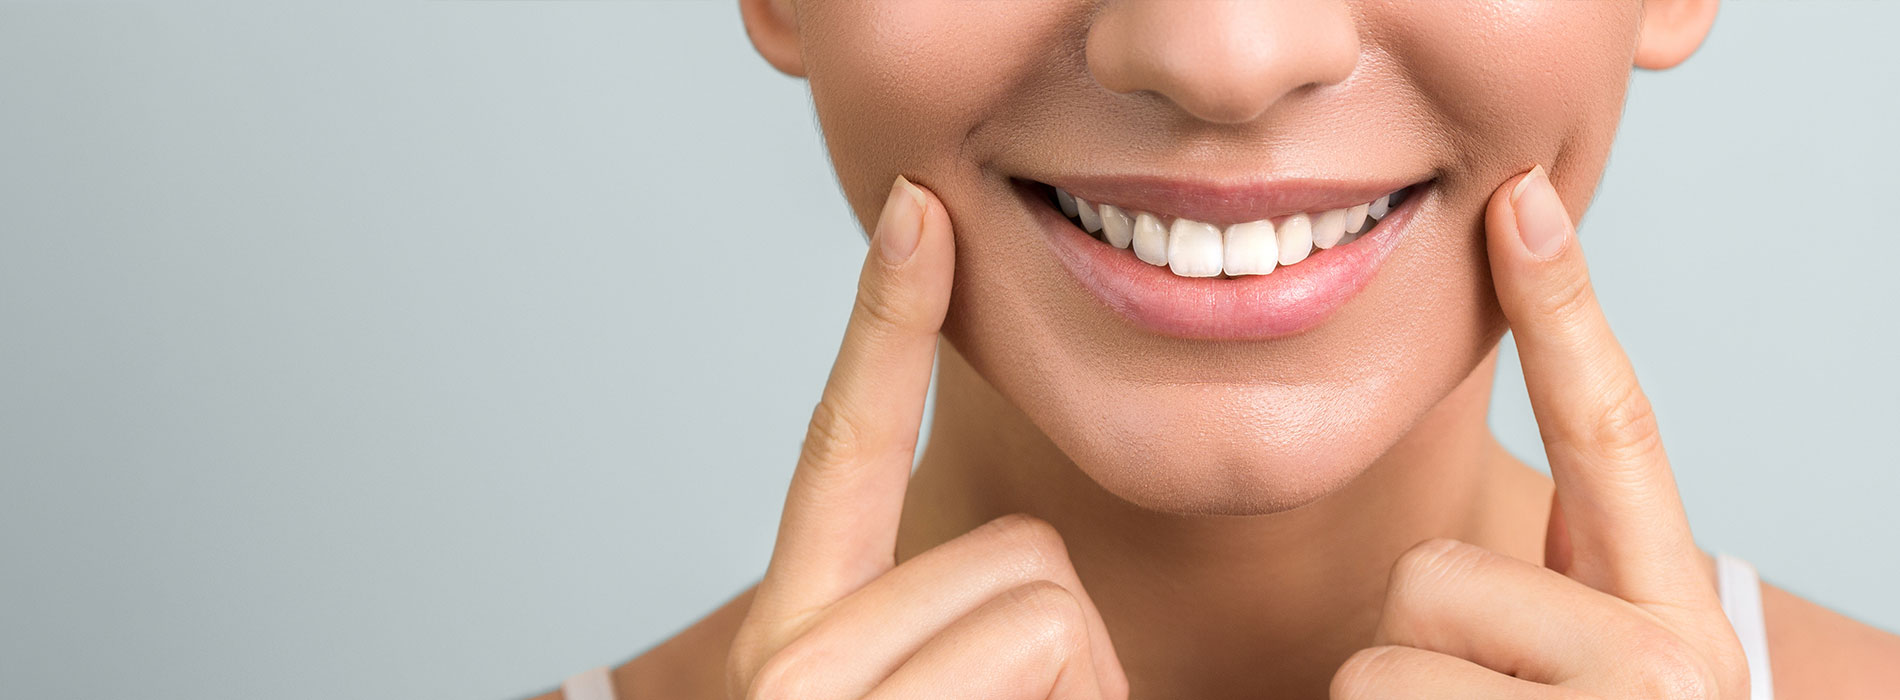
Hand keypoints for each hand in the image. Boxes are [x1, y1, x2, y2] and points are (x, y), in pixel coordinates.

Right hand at [725, 177, 1129, 699]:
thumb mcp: (958, 699)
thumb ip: (966, 618)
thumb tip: (1035, 577)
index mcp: (801, 632)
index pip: (847, 449)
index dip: (886, 325)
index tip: (914, 210)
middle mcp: (786, 659)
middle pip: (1020, 542)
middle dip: (1061, 639)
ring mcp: (820, 694)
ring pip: (1048, 597)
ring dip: (1084, 689)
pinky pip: (1063, 650)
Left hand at [1332, 166, 1749, 698]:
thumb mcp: (1587, 684)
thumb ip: (1566, 598)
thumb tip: (1509, 537)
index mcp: (1677, 625)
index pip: (1612, 435)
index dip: (1561, 314)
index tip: (1521, 200)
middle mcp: (1668, 664)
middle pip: (1433, 571)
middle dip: (1419, 647)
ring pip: (1386, 646)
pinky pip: (1364, 689)